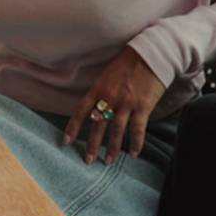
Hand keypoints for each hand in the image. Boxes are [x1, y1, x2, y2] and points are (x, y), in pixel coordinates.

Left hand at [62, 46, 166, 164]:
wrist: (150, 54)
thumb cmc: (128, 63)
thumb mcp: (107, 75)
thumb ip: (101, 91)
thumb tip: (95, 108)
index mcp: (98, 88)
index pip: (81, 110)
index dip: (72, 127)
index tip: (65, 141)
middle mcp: (109, 97)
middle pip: (97, 125)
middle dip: (92, 144)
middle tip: (88, 160)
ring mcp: (126, 103)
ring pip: (116, 131)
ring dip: (112, 148)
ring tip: (108, 161)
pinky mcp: (143, 106)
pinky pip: (138, 129)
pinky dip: (136, 143)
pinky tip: (133, 154)